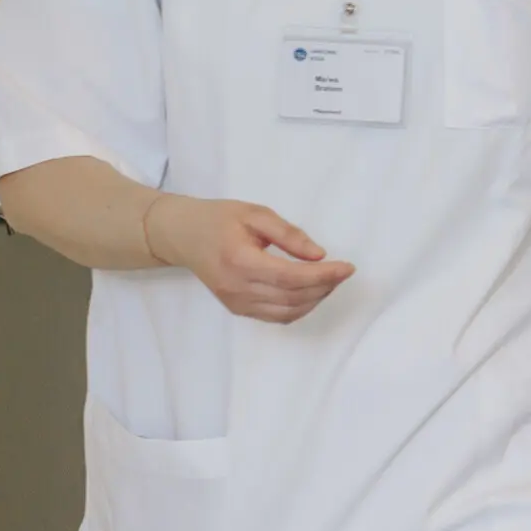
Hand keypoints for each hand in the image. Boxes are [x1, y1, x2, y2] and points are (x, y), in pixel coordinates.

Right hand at [145, 195, 353, 322]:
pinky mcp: (237, 309)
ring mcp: (236, 303)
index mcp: (240, 261)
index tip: (347, 267)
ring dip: (316, 299)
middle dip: (325, 286)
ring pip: (287, 311)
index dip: (323, 276)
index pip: (291, 277)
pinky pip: (276, 316)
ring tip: (330, 279)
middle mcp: (237, 288)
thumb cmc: (218, 219)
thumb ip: (288, 234)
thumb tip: (319, 255)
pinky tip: (311, 292)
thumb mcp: (255, 214)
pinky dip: (300, 308)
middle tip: (343, 271)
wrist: (182, 235)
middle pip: (292, 297)